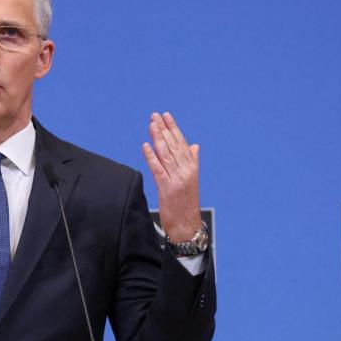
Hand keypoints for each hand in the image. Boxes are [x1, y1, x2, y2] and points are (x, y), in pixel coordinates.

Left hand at [141, 112, 201, 241]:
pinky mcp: (167, 188)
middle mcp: (186, 171)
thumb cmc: (187, 203)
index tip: (167, 116)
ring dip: (158, 138)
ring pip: (166, 154)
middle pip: (173, 146)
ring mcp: (177, 179)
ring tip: (151, 125)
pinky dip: (151, 156)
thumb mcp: (192, 180)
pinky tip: (146, 146)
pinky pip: (158, 169)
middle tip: (155, 116)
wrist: (188, 225)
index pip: (182, 143)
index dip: (174, 129)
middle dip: (164, 129)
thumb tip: (194, 146)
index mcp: (192, 168)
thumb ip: (192, 161)